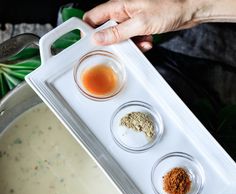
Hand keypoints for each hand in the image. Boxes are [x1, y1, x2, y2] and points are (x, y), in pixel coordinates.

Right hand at [83, 0, 209, 50]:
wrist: (189, 10)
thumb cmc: (168, 9)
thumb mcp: (140, 23)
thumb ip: (117, 32)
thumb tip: (98, 38)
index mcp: (118, 5)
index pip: (93, 17)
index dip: (88, 31)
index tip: (89, 44)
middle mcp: (123, 11)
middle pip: (107, 30)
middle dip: (114, 42)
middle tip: (121, 47)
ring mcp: (132, 19)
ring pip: (121, 37)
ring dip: (130, 44)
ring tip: (141, 42)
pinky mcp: (141, 26)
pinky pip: (133, 39)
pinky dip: (140, 44)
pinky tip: (148, 42)